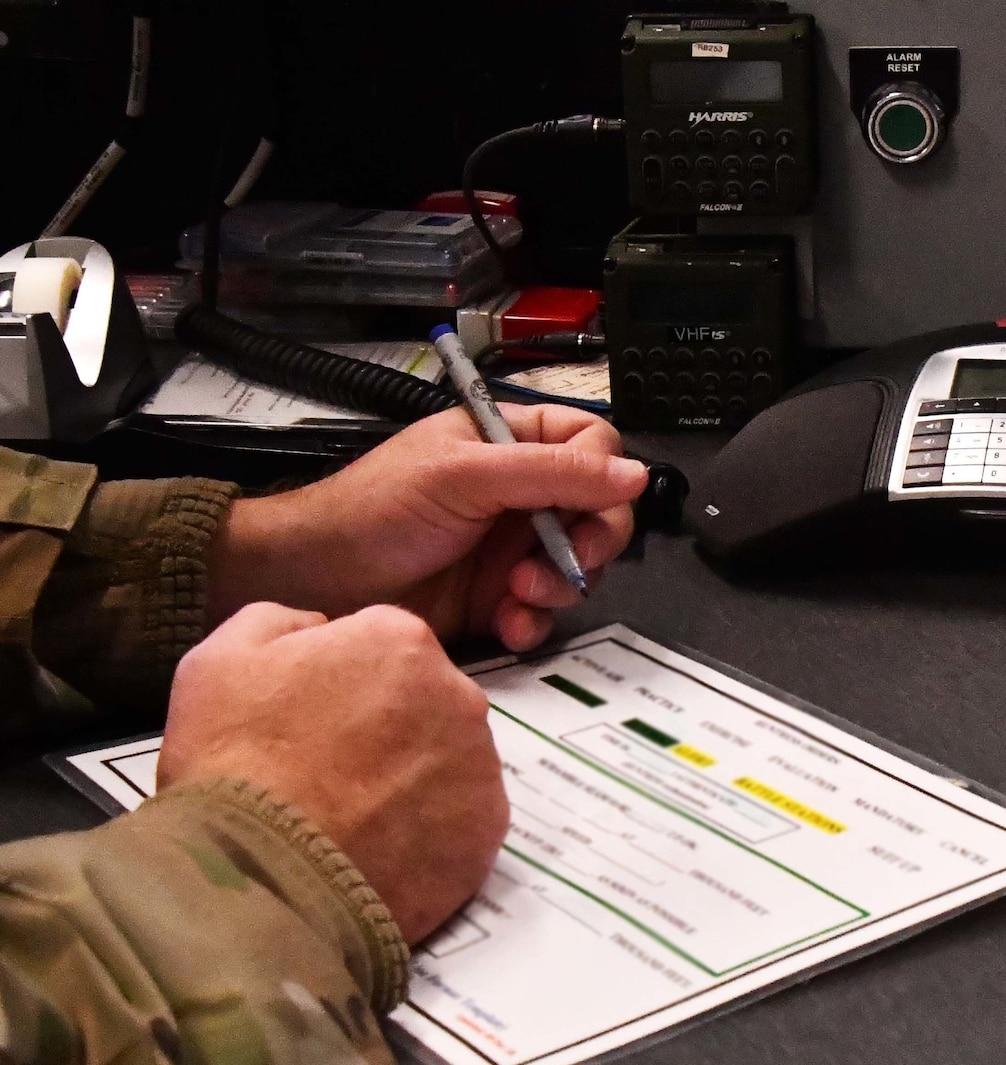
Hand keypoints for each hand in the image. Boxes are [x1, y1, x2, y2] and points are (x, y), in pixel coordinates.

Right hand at [159, 603, 509, 941]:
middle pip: (425, 698)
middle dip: (387, 725)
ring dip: (411, 776)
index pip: (383, 643)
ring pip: (447, 757)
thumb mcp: (219, 662)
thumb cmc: (235, 766)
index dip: (343, 680)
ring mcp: (479, 764)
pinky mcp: (486, 829)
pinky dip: (428, 830)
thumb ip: (276, 622)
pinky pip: (460, 818)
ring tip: (351, 813)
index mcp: (400, 641)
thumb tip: (318, 625)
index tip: (313, 718)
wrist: (260, 878)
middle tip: (330, 769)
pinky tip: (379, 846)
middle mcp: (458, 693)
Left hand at [208, 406, 649, 651]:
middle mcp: (518, 491)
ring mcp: (510, 546)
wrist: (312, 583)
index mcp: (509, 441)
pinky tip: (507, 622)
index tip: (584, 501)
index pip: (592, 443)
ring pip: (579, 564)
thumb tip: (634, 474)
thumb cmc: (374, 511)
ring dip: (561, 583)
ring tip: (519, 593)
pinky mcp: (497, 597)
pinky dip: (534, 620)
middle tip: (570, 559)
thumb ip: (552, 472)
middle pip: (598, 508)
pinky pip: (544, 611)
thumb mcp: (465, 476)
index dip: (600, 473)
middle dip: (590, 539)